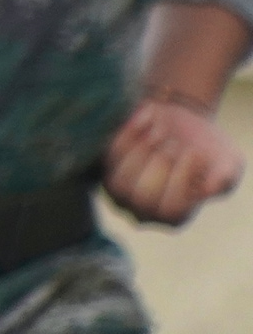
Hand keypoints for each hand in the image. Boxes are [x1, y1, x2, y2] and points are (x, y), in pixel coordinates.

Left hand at [106, 96, 244, 228]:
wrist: (184, 120)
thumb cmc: (209, 148)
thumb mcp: (229, 163)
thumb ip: (225, 178)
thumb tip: (207, 189)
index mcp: (174, 216)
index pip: (171, 211)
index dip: (182, 181)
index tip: (195, 153)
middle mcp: (141, 209)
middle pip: (143, 198)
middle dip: (160, 166)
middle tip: (175, 143)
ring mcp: (119, 189)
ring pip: (119, 182)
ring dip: (141, 153)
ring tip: (162, 132)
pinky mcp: (105, 164)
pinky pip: (109, 155)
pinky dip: (130, 133)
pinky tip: (150, 117)